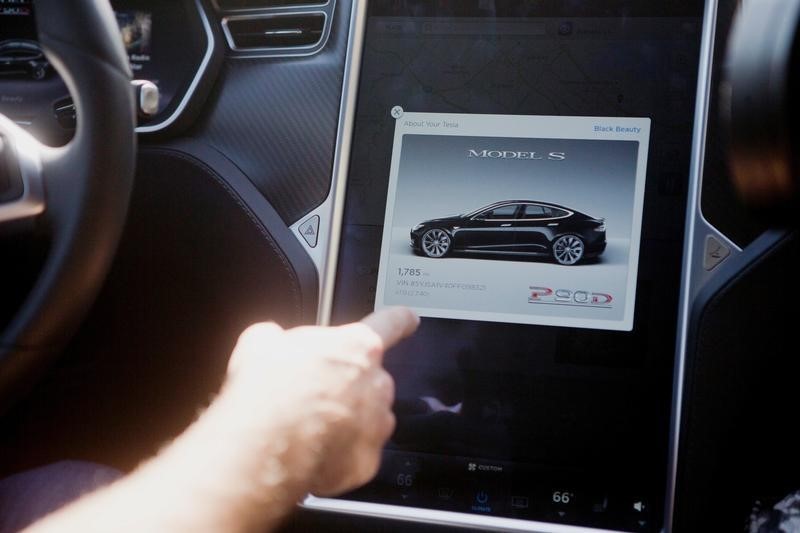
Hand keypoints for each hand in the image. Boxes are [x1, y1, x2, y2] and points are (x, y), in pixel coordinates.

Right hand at [221, 307, 419, 497]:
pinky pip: (357, 454)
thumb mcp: (261, 342)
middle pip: (371, 379)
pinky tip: (310, 452)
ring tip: (306, 426)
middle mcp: (377, 383)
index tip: (408, 319)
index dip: (400, 319)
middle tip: (312, 393)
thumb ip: (278, 337)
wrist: (263, 447)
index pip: (391, 323)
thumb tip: (272, 340)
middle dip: (347, 385)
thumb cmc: (267, 391)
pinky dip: (339, 454)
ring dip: (345, 421)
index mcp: (358, 346)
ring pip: (368, 418)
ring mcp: (376, 424)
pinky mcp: (367, 461)